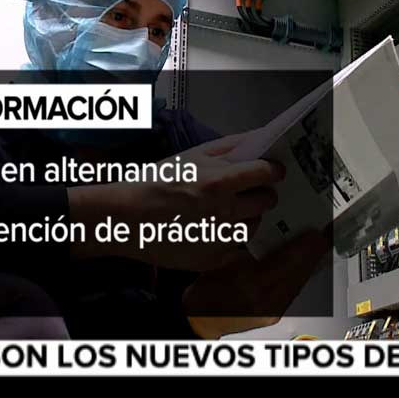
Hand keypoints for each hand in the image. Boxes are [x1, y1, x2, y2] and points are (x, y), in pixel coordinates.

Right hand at [67, 133, 283, 270]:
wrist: (127, 219)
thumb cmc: (157, 182)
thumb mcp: (192, 155)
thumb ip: (229, 146)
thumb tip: (260, 138)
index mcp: (221, 181)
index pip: (267, 173)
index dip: (272, 170)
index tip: (270, 171)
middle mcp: (226, 211)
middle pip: (267, 201)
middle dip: (262, 194)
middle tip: (247, 192)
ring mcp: (222, 238)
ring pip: (254, 224)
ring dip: (247, 216)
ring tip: (225, 211)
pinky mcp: (214, 259)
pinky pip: (238, 247)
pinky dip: (231, 237)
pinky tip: (213, 229)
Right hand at [183, 229, 330, 339]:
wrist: (201, 322)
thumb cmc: (205, 294)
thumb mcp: (223, 262)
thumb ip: (248, 246)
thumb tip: (273, 229)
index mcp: (249, 283)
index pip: (287, 261)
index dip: (306, 245)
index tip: (318, 232)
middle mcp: (265, 300)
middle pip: (300, 272)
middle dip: (316, 251)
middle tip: (328, 233)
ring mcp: (272, 311)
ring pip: (301, 282)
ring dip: (313, 262)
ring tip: (323, 244)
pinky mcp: (275, 315)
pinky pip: (295, 291)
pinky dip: (304, 275)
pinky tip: (309, 264)